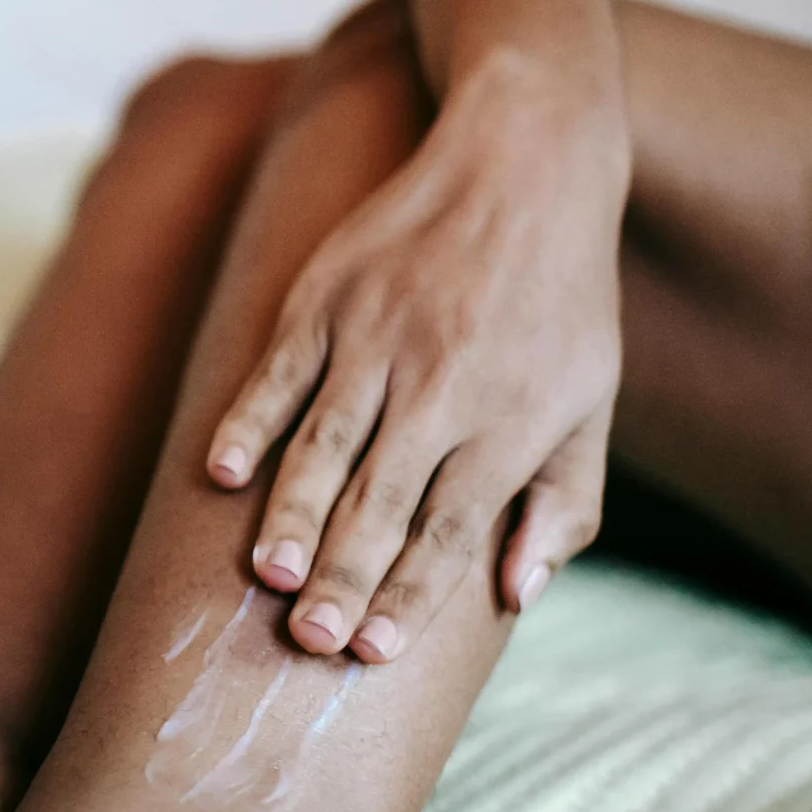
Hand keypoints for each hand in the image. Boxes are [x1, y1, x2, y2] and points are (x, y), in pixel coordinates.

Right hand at [206, 59, 625, 660]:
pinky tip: (220, 475)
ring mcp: (378, 339)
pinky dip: (245, 423)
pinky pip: (277, 374)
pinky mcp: (326, 301)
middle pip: (384, 500)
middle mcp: (444, 385)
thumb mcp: (591, 401)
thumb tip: (521, 593)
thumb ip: (564, 502)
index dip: (411, 592)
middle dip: (346, 575)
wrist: (525, 161)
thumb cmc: (560, 300)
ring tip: (268, 576)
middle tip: (309, 638)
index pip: (452, 528)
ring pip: (325, 446)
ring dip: (294, 515)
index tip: (374, 649)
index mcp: (511, 420)